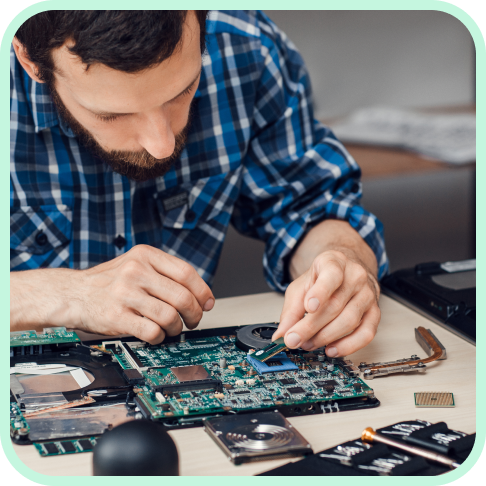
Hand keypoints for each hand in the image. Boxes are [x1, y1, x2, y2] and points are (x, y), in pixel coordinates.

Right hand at [67, 245, 213, 342]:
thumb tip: (200, 295)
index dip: (203, 291)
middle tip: (193, 320)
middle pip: (182, 297)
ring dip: (177, 328)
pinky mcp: (117, 317)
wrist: (73, 294)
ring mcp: (126, 294)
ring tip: (173, 328)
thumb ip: (164, 273)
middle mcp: (136, 271)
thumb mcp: (136, 264)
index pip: (186, 273)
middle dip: (194, 314)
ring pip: (170, 316)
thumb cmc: (110, 282)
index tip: (207, 303)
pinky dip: (160, 337)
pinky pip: (152, 332)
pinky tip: (156, 334)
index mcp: (145, 255)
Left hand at [272, 250, 379, 356]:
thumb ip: (291, 310)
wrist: (346, 272)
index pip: (331, 276)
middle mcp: (355, 276)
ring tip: (308, 343)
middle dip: (311, 326)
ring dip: (325, 337)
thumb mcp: (301, 287)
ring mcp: (367, 294)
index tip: (309, 307)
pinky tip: (331, 349)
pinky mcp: (374, 313)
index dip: (320, 292)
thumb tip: (281, 335)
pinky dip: (348, 346)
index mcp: (334, 262)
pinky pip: (366, 333)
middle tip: (294, 339)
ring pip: (349, 321)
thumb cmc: (323, 279)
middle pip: (335, 305)